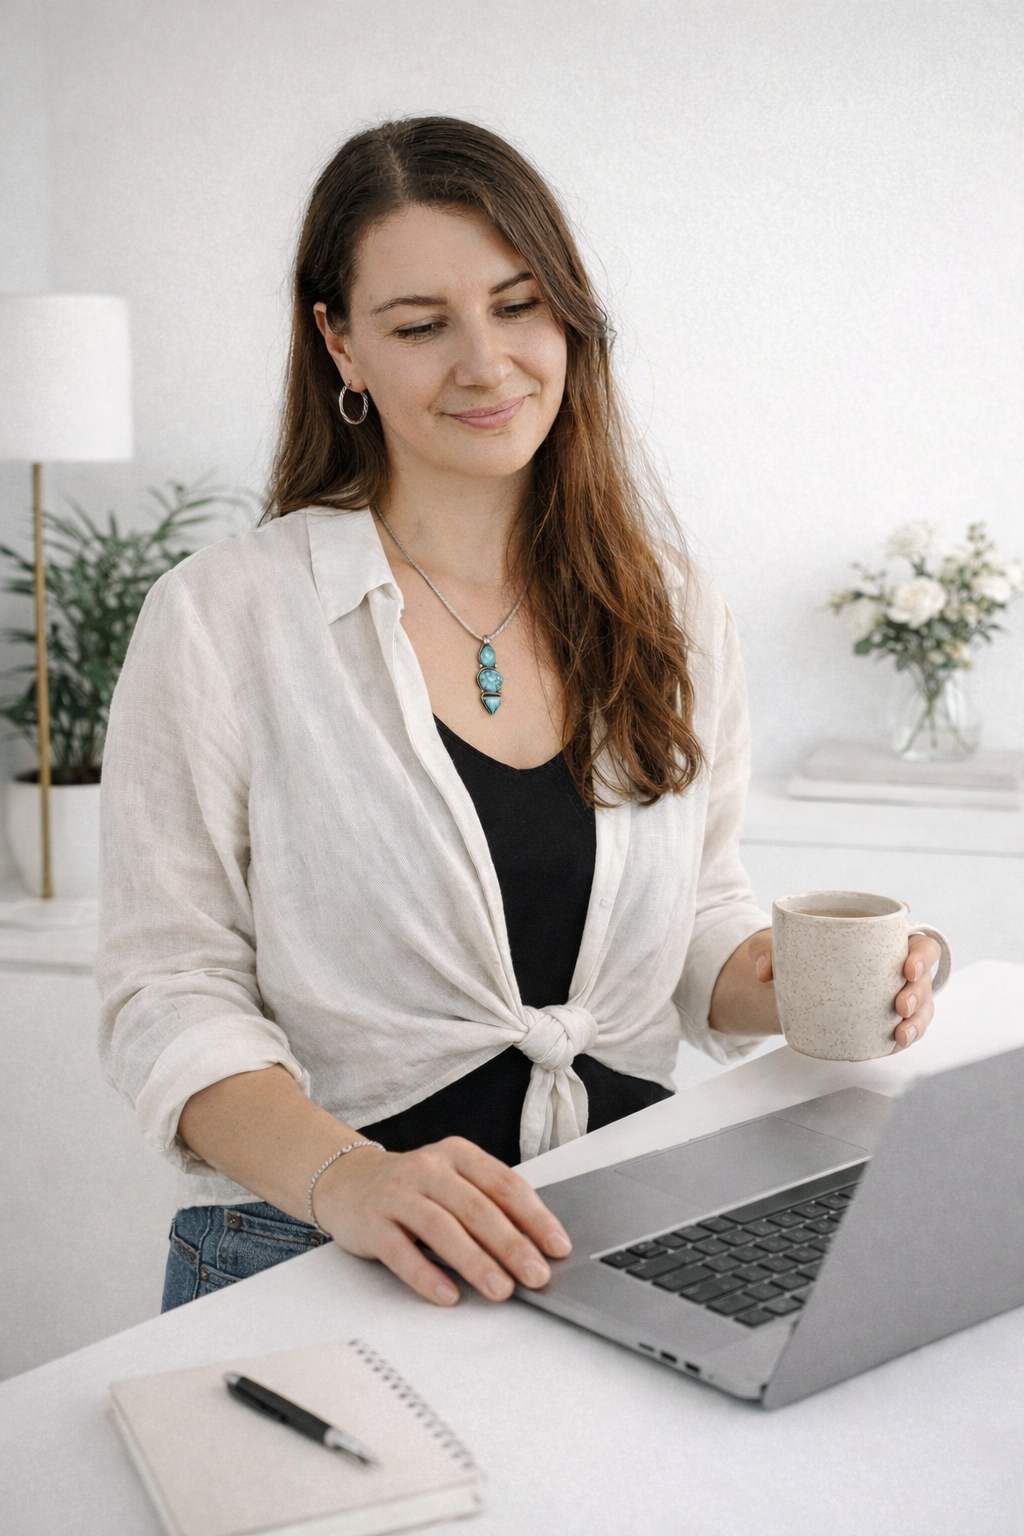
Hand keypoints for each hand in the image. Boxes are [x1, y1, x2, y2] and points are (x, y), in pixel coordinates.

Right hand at [313, 1136, 571, 1306]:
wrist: (347, 1181)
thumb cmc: (413, 1187)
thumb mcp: (452, 1180)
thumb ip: (487, 1203)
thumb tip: (534, 1245)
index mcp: (458, 1155)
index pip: (504, 1184)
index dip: (534, 1216)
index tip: (557, 1247)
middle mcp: (429, 1168)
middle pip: (477, 1207)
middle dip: (511, 1244)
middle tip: (536, 1275)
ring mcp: (397, 1194)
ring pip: (442, 1227)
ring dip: (475, 1261)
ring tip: (500, 1290)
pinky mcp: (371, 1222)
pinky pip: (401, 1251)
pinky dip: (426, 1275)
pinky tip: (448, 1295)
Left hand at [754, 931, 942, 1049]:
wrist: (790, 981)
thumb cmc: (798, 950)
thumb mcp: (779, 943)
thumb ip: (767, 948)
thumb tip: (764, 971)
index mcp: (882, 938)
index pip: (916, 940)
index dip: (921, 954)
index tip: (908, 966)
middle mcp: (896, 966)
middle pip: (923, 977)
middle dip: (919, 992)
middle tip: (901, 1005)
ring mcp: (894, 994)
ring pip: (921, 1007)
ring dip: (917, 1022)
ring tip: (901, 1034)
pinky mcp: (886, 1019)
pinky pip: (905, 1029)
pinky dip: (904, 1038)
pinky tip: (895, 1044)